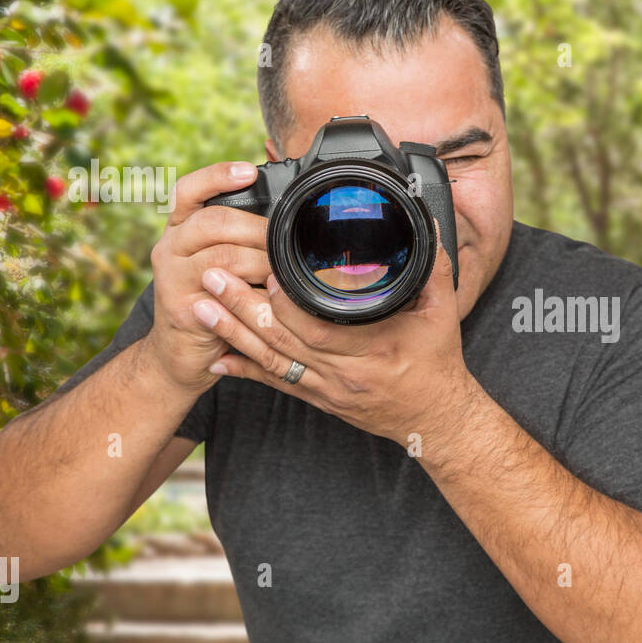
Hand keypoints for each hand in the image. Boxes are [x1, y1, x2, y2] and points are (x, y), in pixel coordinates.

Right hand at [144, 161, 271, 392]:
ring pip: (223, 255)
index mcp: (180, 230)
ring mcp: (171, 278)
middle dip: (258, 228)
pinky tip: (270, 296)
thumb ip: (239, 241)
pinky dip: (253, 293)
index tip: (248, 171)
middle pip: (213, 220)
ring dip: (262, 262)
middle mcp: (169, 248)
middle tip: (286, 241)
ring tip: (283, 271)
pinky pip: (224, 293)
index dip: (217, 176)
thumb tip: (286, 221)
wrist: (180, 356)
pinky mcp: (182, 308)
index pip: (188, 190)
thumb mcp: (222, 265)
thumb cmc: (213, 304)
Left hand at [191, 227, 480, 447]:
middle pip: (280, 342)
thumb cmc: (439, 364)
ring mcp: (327, 389)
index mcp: (371, 350)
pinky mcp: (319, 400)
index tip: (264, 271)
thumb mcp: (441, 312)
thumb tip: (423, 224)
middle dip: (241, 308)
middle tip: (212, 278)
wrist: (436, 418)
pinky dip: (244, 371)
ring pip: (270, 362)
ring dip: (232, 333)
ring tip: (199, 307)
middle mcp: (342, 374)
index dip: (285, 302)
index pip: (316, 327)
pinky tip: (216, 359)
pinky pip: (275, 384)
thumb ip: (432, 267)